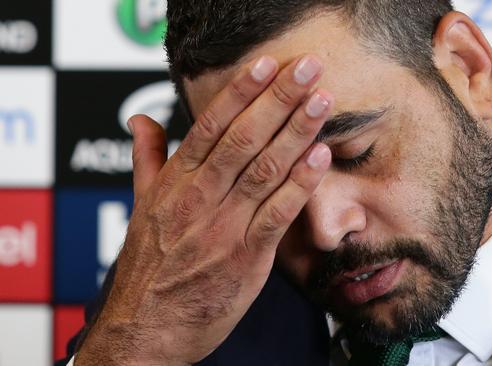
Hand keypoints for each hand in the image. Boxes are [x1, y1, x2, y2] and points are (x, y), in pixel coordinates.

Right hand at [75, 55, 332, 364]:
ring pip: (264, 169)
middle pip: (243, 138)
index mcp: (175, 182)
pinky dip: (299, 184)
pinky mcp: (246, 256)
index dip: (241, 92)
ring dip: (296, 133)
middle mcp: (199, 198)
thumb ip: (148, 158)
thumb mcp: (142, 205)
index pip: (210, 126)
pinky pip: (277, 214)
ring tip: (321, 103)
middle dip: (278, 100)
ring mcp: (223, 227)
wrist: (147, 327)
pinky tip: (320, 157)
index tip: (268, 65)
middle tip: (308, 69)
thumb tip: (140, 120)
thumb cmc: (149, 265)